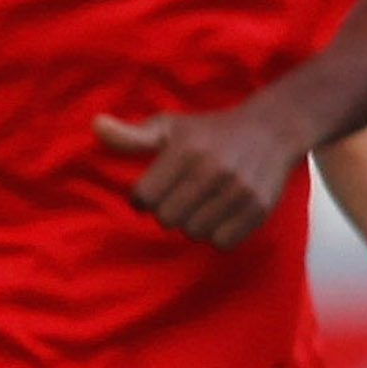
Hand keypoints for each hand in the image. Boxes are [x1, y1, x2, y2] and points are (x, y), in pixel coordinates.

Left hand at [93, 106, 295, 247]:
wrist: (271, 130)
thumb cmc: (208, 131)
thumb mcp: (168, 126)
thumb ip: (131, 135)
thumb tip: (96, 126)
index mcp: (185, 151)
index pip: (143, 197)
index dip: (141, 198)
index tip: (150, 190)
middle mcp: (212, 171)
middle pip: (166, 219)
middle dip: (165, 212)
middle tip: (176, 198)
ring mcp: (238, 191)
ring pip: (194, 232)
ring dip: (190, 224)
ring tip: (198, 205)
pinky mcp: (259, 209)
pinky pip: (222, 241)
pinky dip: (215, 234)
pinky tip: (217, 215)